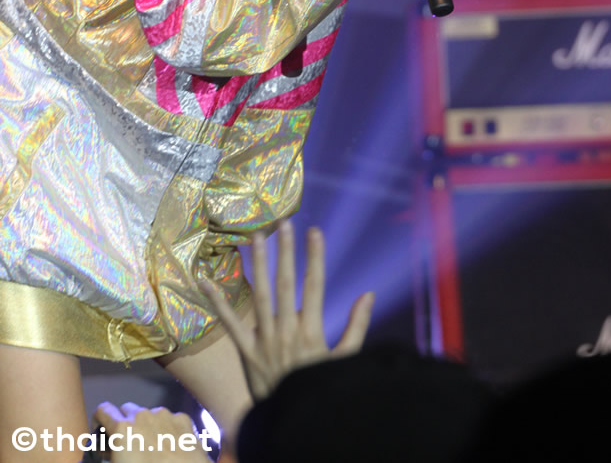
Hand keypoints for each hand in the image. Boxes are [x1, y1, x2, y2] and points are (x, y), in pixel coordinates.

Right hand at [92, 402, 210, 461]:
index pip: (103, 410)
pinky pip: (169, 418)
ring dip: (146, 426)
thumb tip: (109, 451)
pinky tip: (170, 446)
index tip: (103, 432)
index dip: (100, 421)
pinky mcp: (182, 418)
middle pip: (127, 410)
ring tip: (152, 447)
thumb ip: (110, 455)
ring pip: (149, 414)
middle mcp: (142, 415)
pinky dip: (166, 428)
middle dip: (125, 424)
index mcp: (123, 429)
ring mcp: (164, 414)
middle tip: (128, 444)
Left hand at [201, 220, 373, 399]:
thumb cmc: (321, 388)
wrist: (293, 421)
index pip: (315, 286)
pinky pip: (230, 323)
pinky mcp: (246, 351)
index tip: (314, 231)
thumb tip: (369, 294)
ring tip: (257, 238)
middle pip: (285, 284)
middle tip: (284, 224)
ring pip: (260, 295)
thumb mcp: (345, 360)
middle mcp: (287, 331)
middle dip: (286, 252)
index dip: (315, 257)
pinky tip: (206, 281)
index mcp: (312, 331)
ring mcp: (264, 340)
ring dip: (258, 264)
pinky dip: (217, 302)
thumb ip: (357, 326)